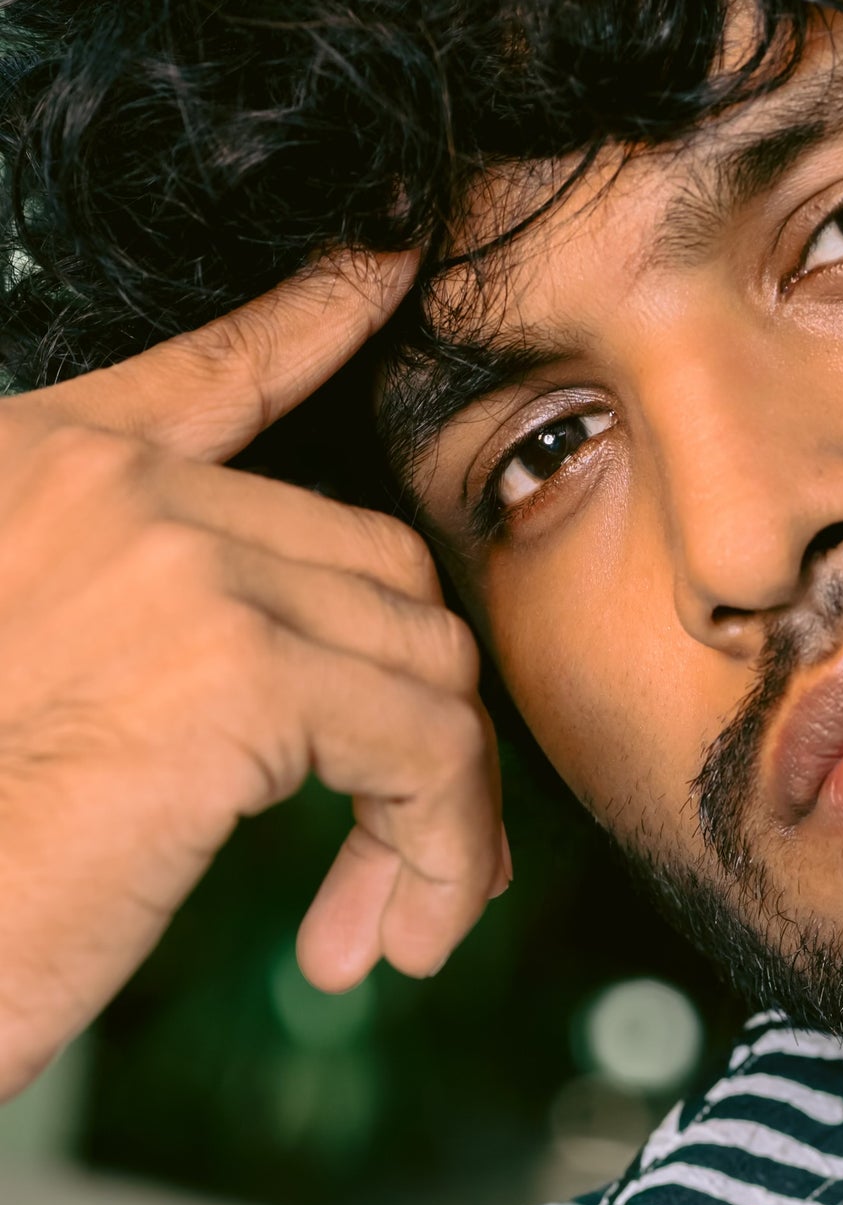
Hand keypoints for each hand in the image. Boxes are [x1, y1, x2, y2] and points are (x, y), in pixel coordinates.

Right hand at [0, 253, 506, 1100]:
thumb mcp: (19, 675)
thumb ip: (127, 614)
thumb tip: (278, 680)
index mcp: (40, 467)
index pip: (212, 372)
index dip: (309, 318)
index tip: (381, 268)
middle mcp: (114, 490)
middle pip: (372, 569)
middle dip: (413, 728)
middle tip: (406, 863)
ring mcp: (182, 568)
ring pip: (424, 666)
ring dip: (436, 816)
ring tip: (386, 928)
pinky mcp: (242, 676)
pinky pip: (430, 750)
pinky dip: (438, 852)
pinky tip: (386, 936)